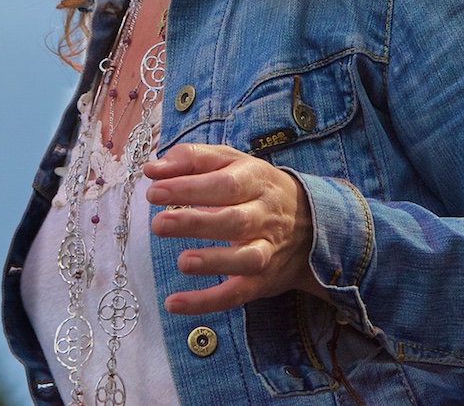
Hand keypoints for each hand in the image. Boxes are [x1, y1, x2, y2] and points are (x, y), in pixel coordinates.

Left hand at [144, 143, 322, 314]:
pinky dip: (207, 302)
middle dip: (196, 223)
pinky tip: (174, 303)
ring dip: (213, 263)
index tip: (155, 192)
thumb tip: (152, 170)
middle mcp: (263, 216)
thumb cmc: (254, 187)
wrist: (310, 223)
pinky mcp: (261, 281)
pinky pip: (236, 294)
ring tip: (182, 262)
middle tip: (159, 223)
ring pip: (245, 259)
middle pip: (234, 220)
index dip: (189, 188)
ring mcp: (265, 250)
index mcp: (254, 180)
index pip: (223, 184)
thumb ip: (191, 160)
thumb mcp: (229, 162)